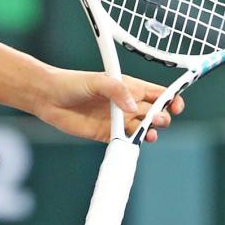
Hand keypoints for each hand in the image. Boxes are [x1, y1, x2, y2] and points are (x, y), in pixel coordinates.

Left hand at [33, 68, 184, 143]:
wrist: (49, 97)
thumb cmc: (72, 82)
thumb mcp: (97, 80)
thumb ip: (117, 90)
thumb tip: (133, 108)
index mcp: (128, 86)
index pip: (157, 93)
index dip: (170, 99)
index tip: (176, 105)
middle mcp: (126, 103)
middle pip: (154, 112)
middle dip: (161, 117)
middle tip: (154, 119)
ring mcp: (117, 119)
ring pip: (142, 128)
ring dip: (150, 132)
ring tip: (149, 133)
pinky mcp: (105, 134)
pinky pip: (124, 141)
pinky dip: (132, 144)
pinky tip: (135, 144)